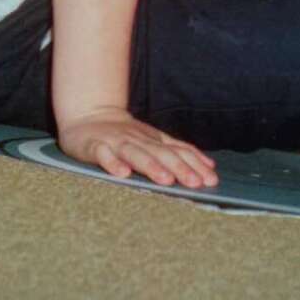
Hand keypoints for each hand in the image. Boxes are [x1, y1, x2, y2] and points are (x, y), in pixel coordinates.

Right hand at [57, 107, 218, 188]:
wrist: (89, 116)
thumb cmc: (125, 135)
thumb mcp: (153, 141)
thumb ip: (178, 152)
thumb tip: (209, 167)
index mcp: (153, 140)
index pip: (177, 151)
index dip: (194, 164)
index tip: (210, 180)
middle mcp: (138, 140)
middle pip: (160, 153)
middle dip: (179, 168)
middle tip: (195, 183)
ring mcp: (116, 143)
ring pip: (135, 154)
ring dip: (151, 166)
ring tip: (165, 180)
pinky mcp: (95, 147)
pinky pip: (104, 155)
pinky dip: (113, 163)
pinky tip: (122, 174)